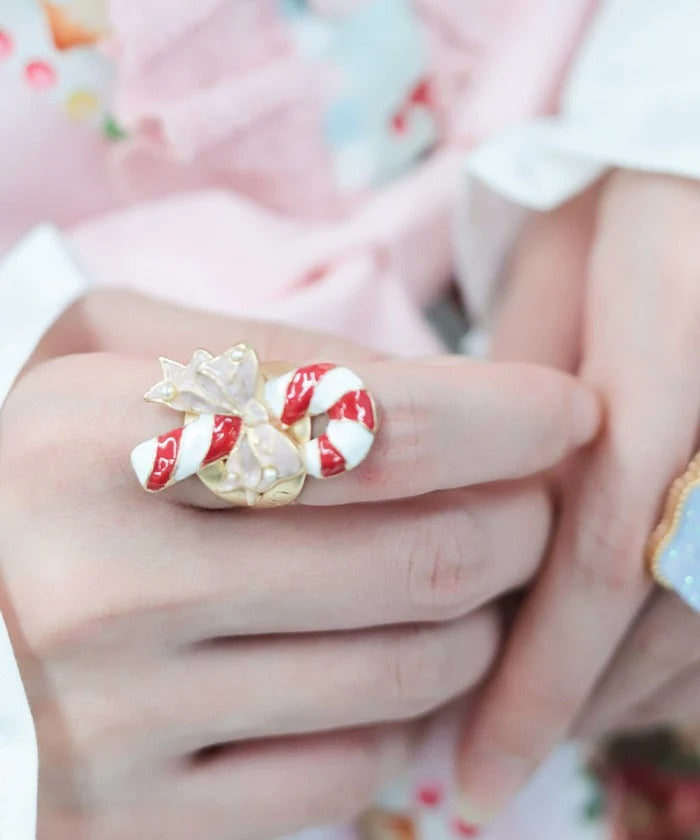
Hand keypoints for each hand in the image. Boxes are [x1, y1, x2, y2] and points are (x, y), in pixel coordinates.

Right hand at [0, 290, 598, 838]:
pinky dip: (404, 715)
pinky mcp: (136, 821)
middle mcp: (109, 585)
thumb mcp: (107, 362)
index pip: (374, 423)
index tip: (566, 413)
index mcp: (96, 439)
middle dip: (518, 526)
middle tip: (529, 506)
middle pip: (418, 556)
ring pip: (407, 673)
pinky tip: (384, 671)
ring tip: (466, 586)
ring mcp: (121, 722)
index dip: (504, 415)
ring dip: (478, 622)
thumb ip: (262, 349)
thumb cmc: (37, 476)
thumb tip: (429, 396)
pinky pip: (349, 774)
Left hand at [457, 171, 699, 820]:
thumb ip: (515, 412)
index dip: (537, 680)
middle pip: (665, 615)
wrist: (695, 169)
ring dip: (627, 698)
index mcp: (670, 358)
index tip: (469, 770)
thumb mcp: (547, 294)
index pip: (598, 553)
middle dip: (574, 707)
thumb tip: (477, 534)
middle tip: (489, 761)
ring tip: (545, 729)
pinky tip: (626, 680)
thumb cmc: (612, 217)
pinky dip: (680, 661)